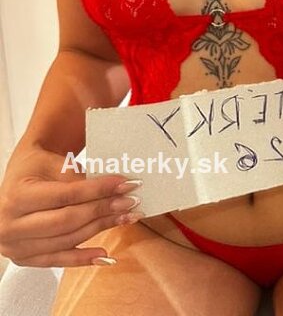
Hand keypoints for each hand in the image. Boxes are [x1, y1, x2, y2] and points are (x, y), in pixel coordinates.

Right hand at [0, 143, 141, 266]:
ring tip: (126, 218)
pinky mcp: (24, 258)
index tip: (124, 184)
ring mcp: (16, 246)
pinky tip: (105, 254)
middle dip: (102, 210)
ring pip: (66, 240)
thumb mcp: (54, 163)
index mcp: (17, 196)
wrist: (18, 179)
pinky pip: (57, 260)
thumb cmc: (36, 167)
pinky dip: (82, 258)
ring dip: (100, 229)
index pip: (65, 195)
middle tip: (129, 201)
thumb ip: (79, 179)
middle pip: (67, 220)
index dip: (97, 190)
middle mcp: (11, 225)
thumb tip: (116, 190)